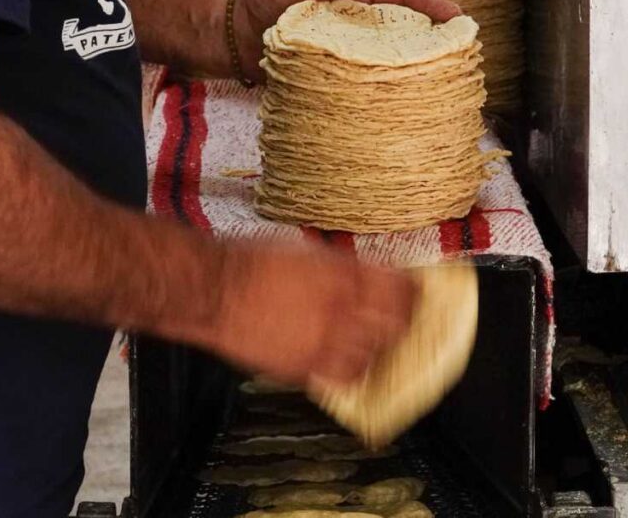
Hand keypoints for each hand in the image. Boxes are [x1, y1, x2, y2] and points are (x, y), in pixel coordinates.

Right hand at [205, 242, 416, 386]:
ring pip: (373, 356)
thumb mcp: (306, 249)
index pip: (400, 288)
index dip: (412, 291)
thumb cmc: (249, 262)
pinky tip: (345, 359)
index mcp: (343, 275)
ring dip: (377, 348)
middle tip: (400, 318)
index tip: (414, 291)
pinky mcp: (302, 368)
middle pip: (394, 325)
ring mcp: (322, 343)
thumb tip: (365, 275)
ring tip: (372, 341)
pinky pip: (343, 377)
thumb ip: (341, 266)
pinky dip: (351, 369)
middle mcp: (340, 310)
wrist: (213, 289)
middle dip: (401, 321)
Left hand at [233, 0, 461, 82]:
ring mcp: (349, 58)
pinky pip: (363, 89)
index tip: (458, 17)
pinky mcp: (337, 82)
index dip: (433, 6)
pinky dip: (380, 97)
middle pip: (405, 35)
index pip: (405, 0)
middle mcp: (359, 31)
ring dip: (410, 75)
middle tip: (459, 56)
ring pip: (388, 66)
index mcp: (359, 0)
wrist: (236, 38)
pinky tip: (396, 107)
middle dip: (433, 45)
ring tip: (436, 86)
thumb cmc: (269, 0)